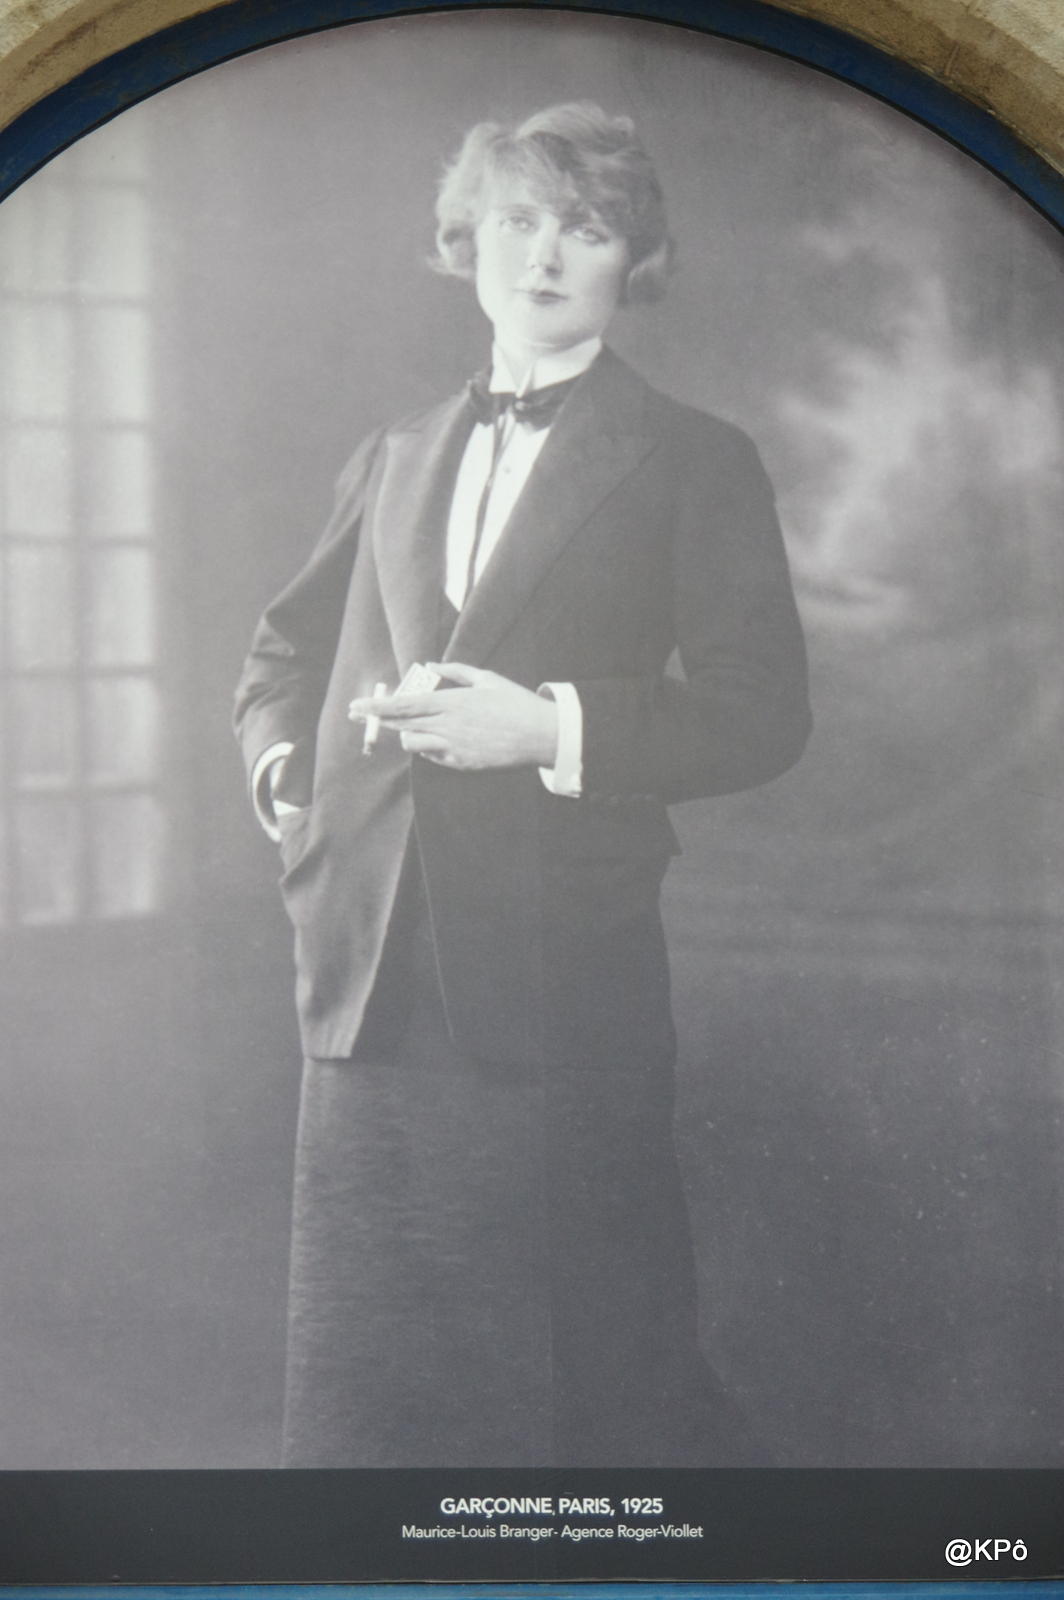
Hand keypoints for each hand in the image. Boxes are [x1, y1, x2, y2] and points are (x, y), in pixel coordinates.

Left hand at [347, 663, 558, 770]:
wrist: (541, 736)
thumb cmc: (516, 703)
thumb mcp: (487, 679)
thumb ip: (456, 672)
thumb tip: (431, 666)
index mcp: (452, 702)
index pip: (405, 705)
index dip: (377, 706)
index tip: (357, 705)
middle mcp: (448, 725)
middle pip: (401, 724)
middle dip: (375, 719)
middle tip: (356, 714)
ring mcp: (453, 747)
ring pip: (412, 742)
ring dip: (404, 733)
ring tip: (401, 725)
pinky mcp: (461, 763)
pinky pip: (432, 756)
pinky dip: (426, 746)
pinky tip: (430, 738)